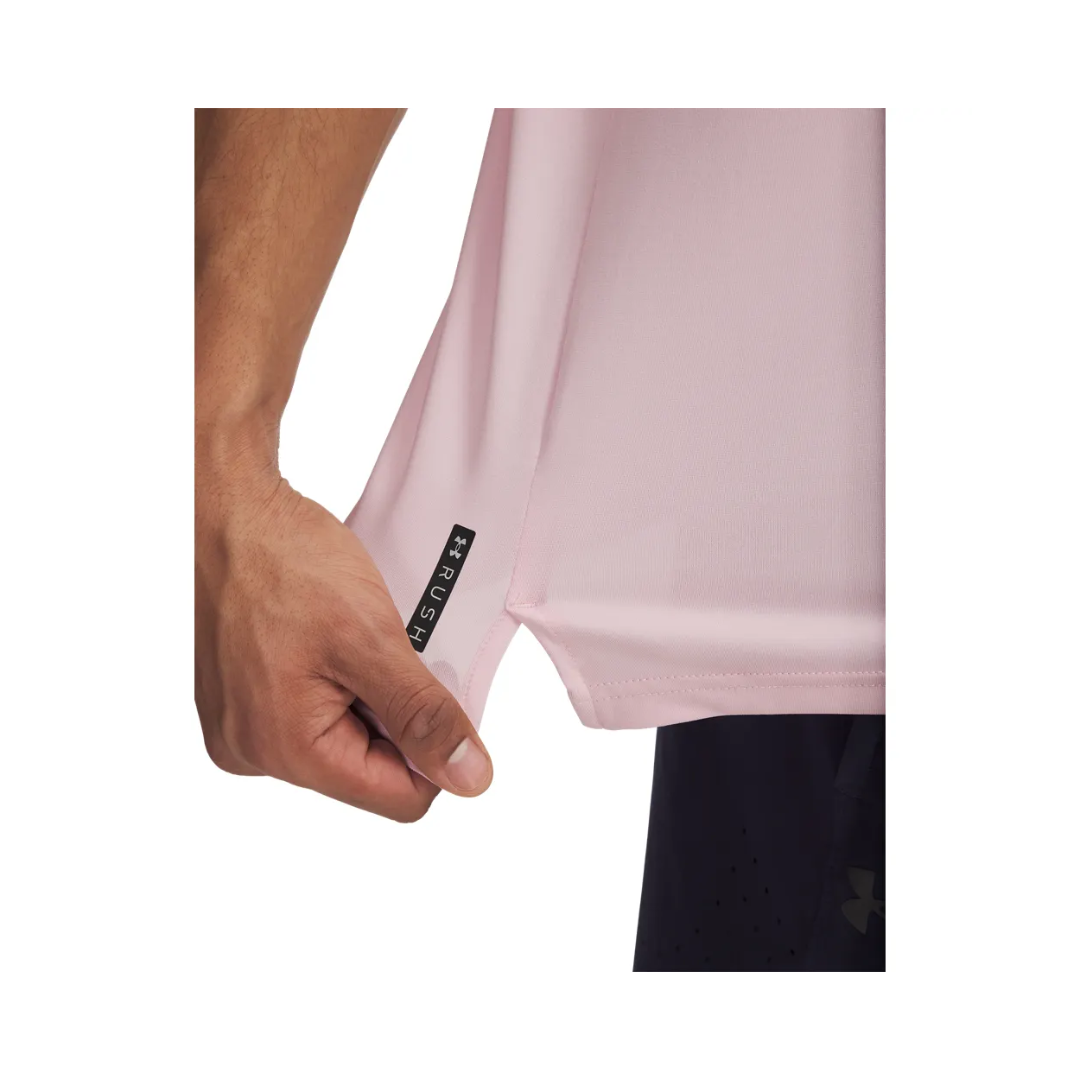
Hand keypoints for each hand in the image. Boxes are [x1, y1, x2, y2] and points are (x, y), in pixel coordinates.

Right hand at [195, 462, 492, 821]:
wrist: (232, 511)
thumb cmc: (287, 562)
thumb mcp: (373, 639)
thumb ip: (422, 715)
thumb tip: (470, 778)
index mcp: (282, 749)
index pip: (398, 798)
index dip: (435, 751)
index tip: (436, 692)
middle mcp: (251, 751)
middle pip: (369, 771)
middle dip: (396, 717)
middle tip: (391, 653)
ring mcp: (241, 726)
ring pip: (343, 741)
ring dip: (369, 698)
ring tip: (358, 642)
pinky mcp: (240, 701)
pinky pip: (312, 715)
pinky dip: (341, 685)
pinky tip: (337, 643)